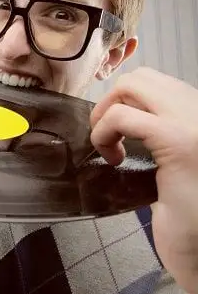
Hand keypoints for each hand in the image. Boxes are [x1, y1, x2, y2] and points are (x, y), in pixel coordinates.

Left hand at [89, 67, 197, 293]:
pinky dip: (104, 133)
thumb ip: (159, 134)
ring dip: (106, 114)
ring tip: (110, 148)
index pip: (157, 83)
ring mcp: (196, 123)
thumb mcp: (174, 164)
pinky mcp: (179, 142)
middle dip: (112, 102)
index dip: (125, 101)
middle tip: (107, 137)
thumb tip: (123, 117)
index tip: (117, 131)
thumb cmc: (190, 216)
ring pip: (132, 86)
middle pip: (142, 77)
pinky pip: (122, 117)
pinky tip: (112, 158)